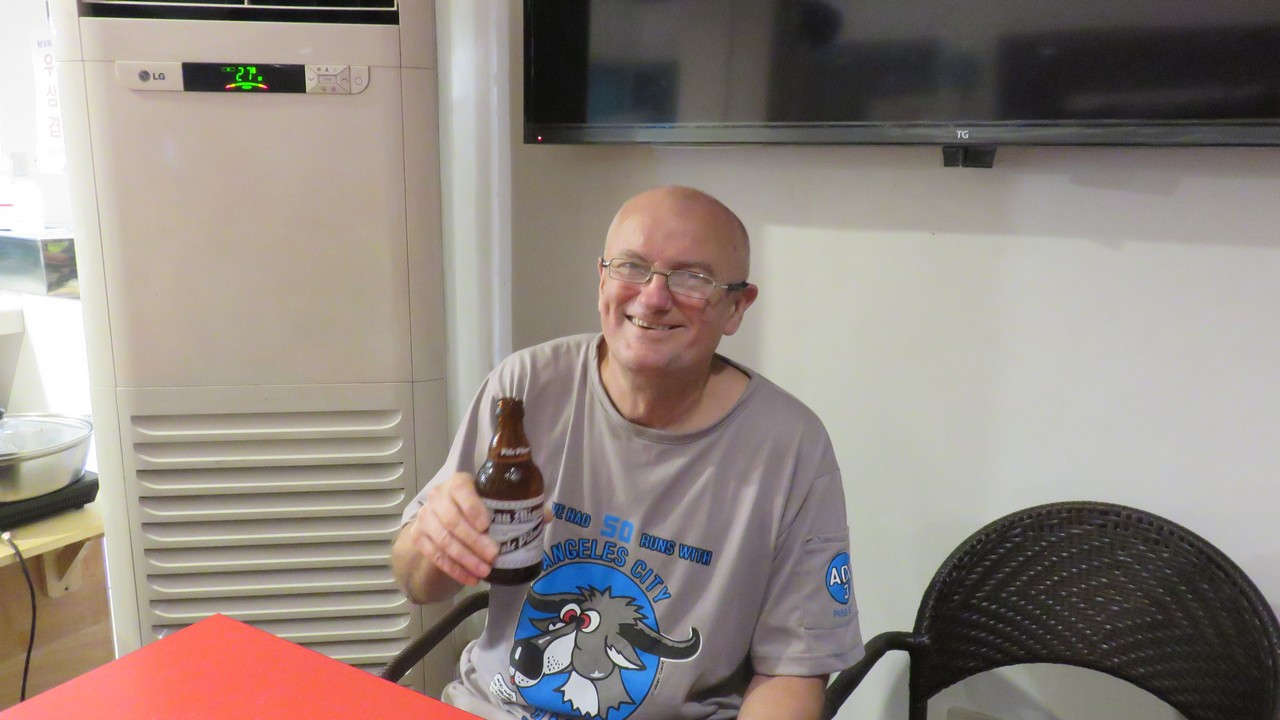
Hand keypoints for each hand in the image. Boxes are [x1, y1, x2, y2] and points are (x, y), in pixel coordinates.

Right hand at [406, 472, 499, 586]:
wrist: (444, 512)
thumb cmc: (475, 505)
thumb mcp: (488, 498)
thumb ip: (506, 506)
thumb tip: (534, 519)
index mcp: (457, 483)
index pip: (461, 491)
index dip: (473, 509)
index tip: (486, 526)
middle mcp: (437, 497)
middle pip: (453, 521)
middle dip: (474, 541)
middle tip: (493, 555)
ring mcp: (425, 517)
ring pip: (444, 540)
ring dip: (465, 559)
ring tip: (484, 571)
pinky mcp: (418, 536)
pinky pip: (435, 556)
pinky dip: (454, 569)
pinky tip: (470, 578)